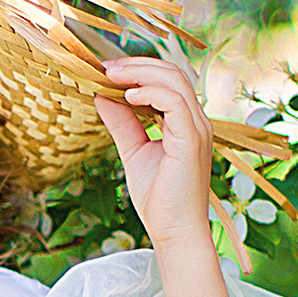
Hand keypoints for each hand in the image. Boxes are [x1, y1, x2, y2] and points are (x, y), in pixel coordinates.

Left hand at [95, 56, 214, 254]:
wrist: (174, 231)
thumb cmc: (158, 198)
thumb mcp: (133, 151)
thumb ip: (122, 123)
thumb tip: (100, 96)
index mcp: (185, 122)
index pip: (168, 79)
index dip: (139, 69)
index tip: (106, 70)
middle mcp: (196, 121)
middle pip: (173, 72)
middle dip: (138, 65)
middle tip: (105, 68)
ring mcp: (197, 129)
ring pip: (175, 81)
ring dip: (141, 74)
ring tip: (112, 77)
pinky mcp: (192, 141)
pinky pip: (175, 103)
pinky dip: (151, 93)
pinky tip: (128, 97)